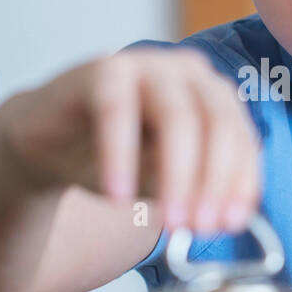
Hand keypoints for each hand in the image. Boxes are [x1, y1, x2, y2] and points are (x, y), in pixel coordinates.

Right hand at [2, 47, 262, 232]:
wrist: (48, 144)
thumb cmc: (113, 158)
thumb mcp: (162, 182)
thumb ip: (195, 192)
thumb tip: (225, 217)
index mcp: (214, 97)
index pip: (243, 138)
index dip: (241, 183)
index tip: (230, 223)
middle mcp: (188, 74)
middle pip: (218, 125)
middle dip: (213, 181)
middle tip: (199, 226)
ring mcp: (148, 65)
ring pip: (177, 117)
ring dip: (178, 174)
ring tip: (169, 219)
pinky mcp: (102, 69)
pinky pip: (116, 111)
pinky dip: (120, 157)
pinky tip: (117, 195)